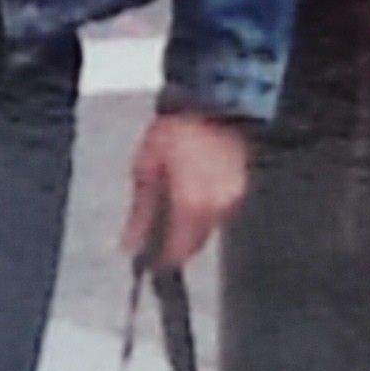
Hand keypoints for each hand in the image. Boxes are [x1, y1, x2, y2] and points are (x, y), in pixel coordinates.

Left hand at [120, 110, 251, 269]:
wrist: (210, 103)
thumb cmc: (172, 133)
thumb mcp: (146, 168)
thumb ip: (140, 212)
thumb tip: (129, 244)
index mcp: (191, 205)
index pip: (179, 250)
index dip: (164, 262)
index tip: (151, 266)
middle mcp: (216, 209)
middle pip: (196, 243)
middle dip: (177, 247)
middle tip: (158, 243)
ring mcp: (232, 200)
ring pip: (209, 229)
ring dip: (191, 229)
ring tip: (172, 212)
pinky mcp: (240, 190)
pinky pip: (220, 212)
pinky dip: (204, 212)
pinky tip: (191, 196)